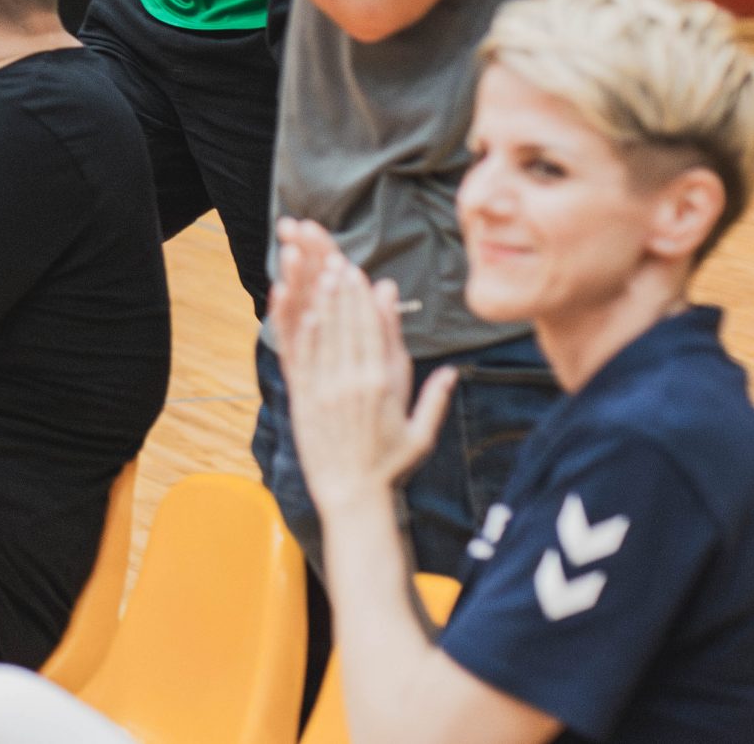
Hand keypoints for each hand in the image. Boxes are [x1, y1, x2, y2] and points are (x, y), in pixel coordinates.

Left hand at [272, 218, 456, 515]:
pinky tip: (300, 304)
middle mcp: (356, 381)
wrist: (352, 495)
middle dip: (344, 288)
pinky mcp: (304, 397)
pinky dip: (300, 326)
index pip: (377, 332)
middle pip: (350, 324)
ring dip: (324, 298)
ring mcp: (327, 388)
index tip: (364, 274)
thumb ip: (435, 398)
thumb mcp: (421, 433)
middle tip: (339, 258)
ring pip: (326, 332)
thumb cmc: (390, 467)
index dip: (368, 300)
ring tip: (322, 269)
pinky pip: (301, 354)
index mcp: (386, 386)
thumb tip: (454, 370)